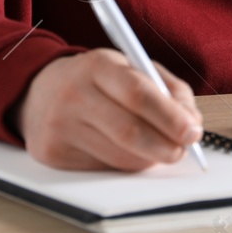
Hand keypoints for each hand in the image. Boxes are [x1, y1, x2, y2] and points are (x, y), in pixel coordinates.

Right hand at [16, 49, 202, 170]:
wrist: (39, 92)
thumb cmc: (96, 80)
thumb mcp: (129, 67)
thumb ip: (167, 89)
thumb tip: (192, 124)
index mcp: (97, 65)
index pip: (138, 94)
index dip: (170, 116)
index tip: (192, 131)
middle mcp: (75, 95)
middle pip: (129, 131)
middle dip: (165, 146)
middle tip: (182, 150)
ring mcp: (61, 126)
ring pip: (120, 156)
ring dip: (148, 158)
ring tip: (157, 148)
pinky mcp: (53, 154)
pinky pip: (104, 168)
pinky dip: (125, 164)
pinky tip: (125, 151)